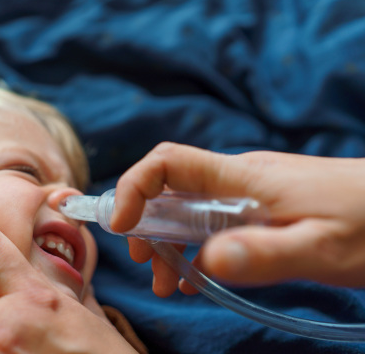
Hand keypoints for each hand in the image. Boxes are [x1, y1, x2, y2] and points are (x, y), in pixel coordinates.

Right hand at [110, 142, 364, 293]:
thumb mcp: (322, 250)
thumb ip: (265, 254)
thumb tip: (205, 261)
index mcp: (243, 178)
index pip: (168, 162)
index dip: (134, 187)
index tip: (122, 227)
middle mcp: (237, 177)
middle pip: (169, 186)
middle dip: (144, 221)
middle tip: (146, 264)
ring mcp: (247, 191)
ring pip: (187, 206)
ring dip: (166, 240)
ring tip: (168, 282)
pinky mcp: (259, 206)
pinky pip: (210, 220)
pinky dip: (192, 246)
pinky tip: (196, 276)